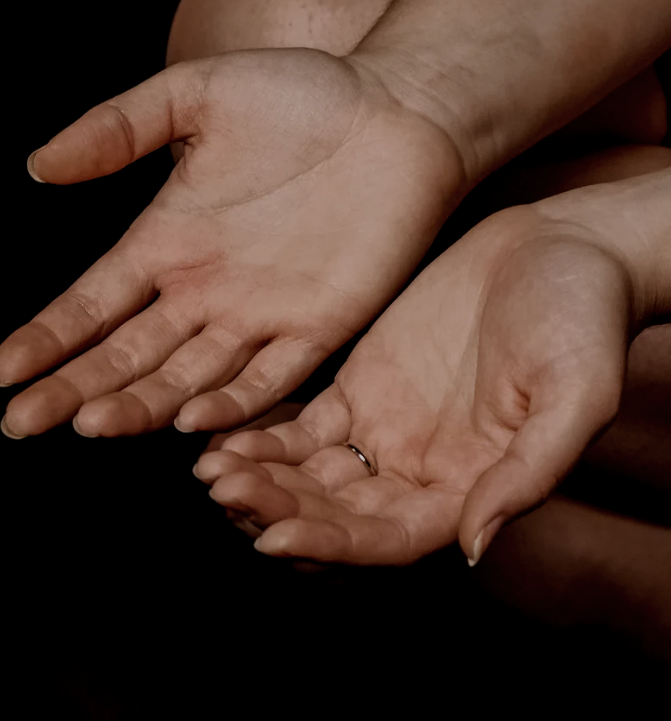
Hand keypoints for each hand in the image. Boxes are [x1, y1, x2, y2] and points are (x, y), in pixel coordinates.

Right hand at [0, 49, 467, 435]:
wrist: (404, 106)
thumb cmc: (301, 91)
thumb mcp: (192, 94)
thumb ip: (116, 129)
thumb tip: (38, 165)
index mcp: (164, 241)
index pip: (89, 304)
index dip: (45, 338)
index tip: (0, 372)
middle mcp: (201, 290)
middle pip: (122, 356)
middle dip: (68, 390)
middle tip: (18, 425)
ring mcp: (259, 314)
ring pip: (182, 377)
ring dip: (134, 404)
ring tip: (84, 424)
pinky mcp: (322, 325)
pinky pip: (270, 379)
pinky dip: (228, 404)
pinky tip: (184, 424)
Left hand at [192, 202, 629, 564]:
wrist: (564, 249)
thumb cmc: (586, 321)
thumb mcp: (577, 394)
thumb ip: (527, 473)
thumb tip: (473, 545)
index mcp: (471, 490)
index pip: (387, 539)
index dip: (330, 546)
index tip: (273, 538)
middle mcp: (421, 474)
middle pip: (334, 515)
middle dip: (277, 511)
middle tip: (222, 493)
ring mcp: (386, 433)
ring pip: (308, 478)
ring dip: (259, 481)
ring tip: (208, 472)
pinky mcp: (359, 389)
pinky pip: (298, 428)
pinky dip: (259, 438)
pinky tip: (218, 435)